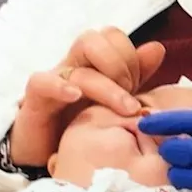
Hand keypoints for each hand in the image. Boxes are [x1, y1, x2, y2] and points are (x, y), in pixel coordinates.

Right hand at [8, 28, 166, 166]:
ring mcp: (54, 81)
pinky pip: (42, 82)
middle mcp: (73, 66)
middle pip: (92, 40)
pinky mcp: (35, 100)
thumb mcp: (115, 101)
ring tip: (124, 108)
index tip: (139, 86)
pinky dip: (60, 86)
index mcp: (93, 63)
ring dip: (105, 85)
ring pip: (76, 64)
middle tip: (131, 99)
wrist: (46, 154)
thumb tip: (157, 48)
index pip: (111, 36)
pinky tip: (75, 96)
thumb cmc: (81, 124)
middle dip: (119, 65)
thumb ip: (136, 75)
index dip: (130, 55)